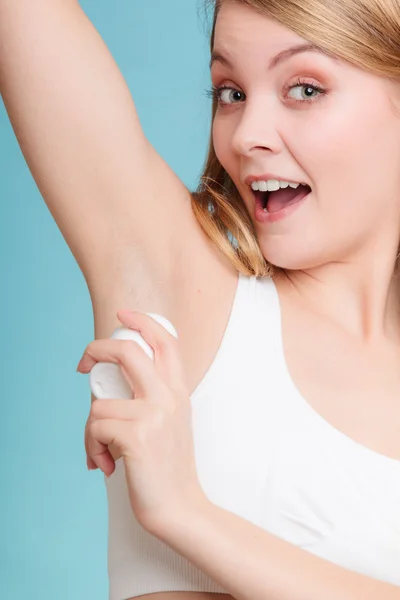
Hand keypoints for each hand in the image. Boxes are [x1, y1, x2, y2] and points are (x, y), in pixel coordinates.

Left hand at [78, 310, 207, 533]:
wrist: (180, 507)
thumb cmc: (169, 467)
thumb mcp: (171, 421)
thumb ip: (153, 397)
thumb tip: (109, 387)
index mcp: (178, 391)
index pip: (166, 341)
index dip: (142, 320)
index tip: (122, 314)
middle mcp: (169, 397)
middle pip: (128, 350)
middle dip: (97, 348)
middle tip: (84, 363)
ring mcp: (154, 415)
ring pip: (99, 402)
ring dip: (91, 430)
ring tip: (103, 451)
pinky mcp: (137, 436)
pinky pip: (96, 427)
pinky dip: (92, 447)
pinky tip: (107, 464)